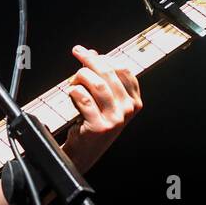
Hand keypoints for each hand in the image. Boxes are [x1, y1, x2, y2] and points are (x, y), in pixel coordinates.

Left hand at [61, 45, 142, 173]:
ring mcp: (115, 119)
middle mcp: (128, 110)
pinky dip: (73, 91)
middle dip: (90, 59)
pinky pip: (83, 98)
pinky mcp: (98, 126)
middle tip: (77, 51)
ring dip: (80, 76)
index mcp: (134, 101)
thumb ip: (103, 78)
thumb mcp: (105, 101)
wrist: (84, 152)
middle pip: (109, 73)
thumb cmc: (93, 123)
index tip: (89, 52)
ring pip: (96, 83)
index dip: (105, 58)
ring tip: (73, 81)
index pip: (124, 70)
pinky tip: (71, 94)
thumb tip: (92, 53)